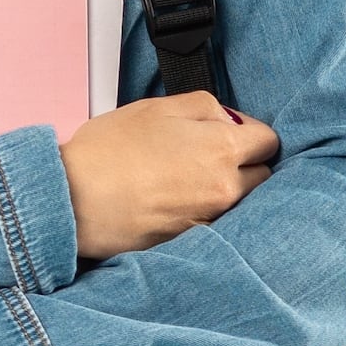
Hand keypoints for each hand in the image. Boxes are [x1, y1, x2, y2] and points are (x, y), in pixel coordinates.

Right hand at [61, 91, 278, 260]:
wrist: (77, 200)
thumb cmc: (109, 151)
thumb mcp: (155, 107)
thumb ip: (202, 106)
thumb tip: (226, 118)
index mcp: (222, 148)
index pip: (268, 140)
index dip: (247, 130)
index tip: (227, 129)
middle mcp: (227, 187)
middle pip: (261, 174)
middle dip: (242, 162)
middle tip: (204, 153)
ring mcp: (213, 218)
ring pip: (240, 200)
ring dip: (224, 188)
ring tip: (185, 178)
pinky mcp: (194, 239)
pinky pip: (215, 221)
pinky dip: (202, 210)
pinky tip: (172, 199)